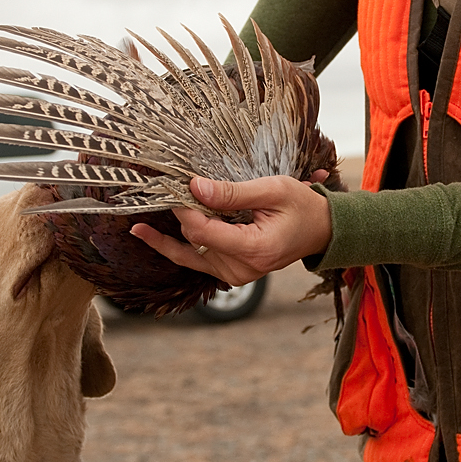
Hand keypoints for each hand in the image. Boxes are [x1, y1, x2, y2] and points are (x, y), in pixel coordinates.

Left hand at [130, 173, 332, 285]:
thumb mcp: (271, 190)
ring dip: (169, 238)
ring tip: (139, 226)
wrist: (321, 230)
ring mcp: (236, 274)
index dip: (184, 210)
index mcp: (254, 249)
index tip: (174, 187)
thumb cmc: (302, 206)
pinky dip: (177, 247)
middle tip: (153, 199)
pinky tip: (151, 236)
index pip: (203, 232)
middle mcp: (242, 269)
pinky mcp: (232, 272)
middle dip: (176, 219)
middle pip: (194, 244)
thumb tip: (194, 188)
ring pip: (191, 255)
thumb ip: (232, 192)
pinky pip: (198, 261)